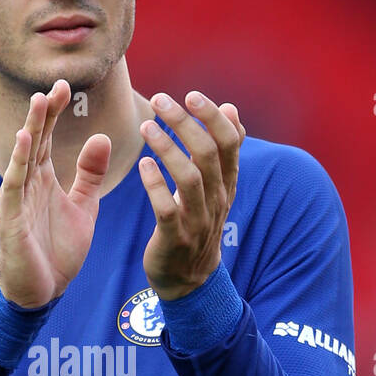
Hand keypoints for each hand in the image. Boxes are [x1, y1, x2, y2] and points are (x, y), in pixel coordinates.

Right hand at [0, 80, 110, 307]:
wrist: (43, 295)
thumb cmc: (57, 253)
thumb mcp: (83, 208)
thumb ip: (90, 175)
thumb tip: (102, 137)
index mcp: (42, 182)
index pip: (47, 139)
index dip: (54, 113)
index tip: (65, 85)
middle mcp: (26, 186)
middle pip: (34, 142)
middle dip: (43, 113)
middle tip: (55, 84)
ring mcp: (15, 202)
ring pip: (22, 159)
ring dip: (30, 130)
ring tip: (39, 102)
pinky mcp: (9, 221)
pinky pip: (13, 187)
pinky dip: (18, 164)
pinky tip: (26, 142)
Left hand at [138, 92, 244, 300]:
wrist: (188, 279)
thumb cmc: (197, 222)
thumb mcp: (216, 187)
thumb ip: (222, 150)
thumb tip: (231, 108)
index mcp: (226, 184)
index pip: (229, 143)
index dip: (212, 117)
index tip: (191, 96)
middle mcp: (216, 200)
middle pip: (208, 154)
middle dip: (184, 123)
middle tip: (160, 100)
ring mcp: (196, 220)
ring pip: (189, 178)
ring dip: (168, 148)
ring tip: (147, 126)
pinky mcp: (174, 238)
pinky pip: (166, 208)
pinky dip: (156, 184)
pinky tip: (144, 165)